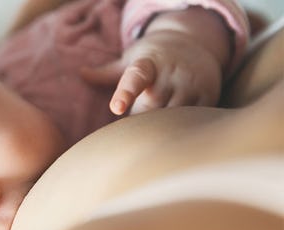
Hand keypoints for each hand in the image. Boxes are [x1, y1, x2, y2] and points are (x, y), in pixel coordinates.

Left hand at [81, 29, 222, 114]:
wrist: (195, 44)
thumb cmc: (154, 58)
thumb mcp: (132, 59)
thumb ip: (107, 72)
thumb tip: (81, 73)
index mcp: (148, 64)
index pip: (135, 78)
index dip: (125, 93)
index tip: (116, 108)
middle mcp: (171, 72)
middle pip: (150, 107)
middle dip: (140, 117)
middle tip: (137, 115)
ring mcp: (191, 84)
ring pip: (171, 116)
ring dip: (159, 124)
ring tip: (154, 120)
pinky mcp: (207, 95)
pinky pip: (191, 119)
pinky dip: (180, 126)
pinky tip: (175, 124)